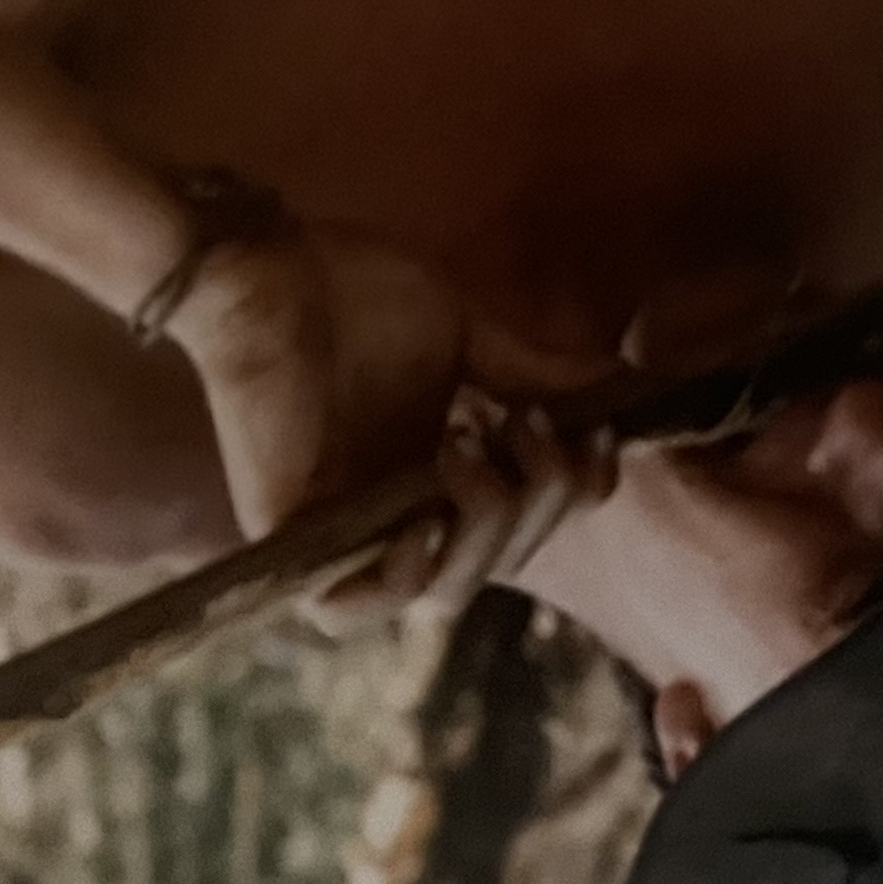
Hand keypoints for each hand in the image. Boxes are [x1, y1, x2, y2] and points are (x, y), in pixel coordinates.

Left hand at [152, 216, 618, 629]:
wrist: (265, 270)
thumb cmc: (353, 291)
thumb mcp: (468, 338)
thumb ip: (533, 379)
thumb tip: (617, 391)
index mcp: (438, 478)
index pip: (530, 529)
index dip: (576, 497)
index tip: (595, 434)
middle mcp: (396, 516)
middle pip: (501, 564)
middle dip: (538, 500)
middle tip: (523, 424)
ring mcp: (343, 536)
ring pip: (442, 596)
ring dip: (483, 527)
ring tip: (464, 448)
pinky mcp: (290, 542)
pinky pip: (347, 613)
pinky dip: (400, 579)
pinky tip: (426, 523)